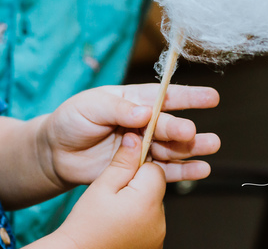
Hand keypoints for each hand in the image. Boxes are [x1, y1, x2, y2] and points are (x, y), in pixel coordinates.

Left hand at [35, 82, 218, 189]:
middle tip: (189, 132)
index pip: (163, 96)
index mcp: (133, 101)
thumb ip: (118, 109)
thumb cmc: (71, 121)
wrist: (56, 153)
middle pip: (168, 125)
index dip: (188, 96)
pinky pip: (164, 172)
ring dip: (192, 148)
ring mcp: (142, 148)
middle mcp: (143, 124)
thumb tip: (146, 111)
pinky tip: (201, 169)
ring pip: (172, 148)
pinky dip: (184, 171)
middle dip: (181, 128)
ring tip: (210, 146)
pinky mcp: (138, 171)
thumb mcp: (91, 106)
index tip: (212, 96)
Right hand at [43, 132, 166, 248]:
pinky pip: (151, 223)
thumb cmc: (86, 224)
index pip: (154, 167)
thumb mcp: (101, 186)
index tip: (121, 169)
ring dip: (139, 202)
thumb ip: (122, 162)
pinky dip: (139, 219)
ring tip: (114, 210)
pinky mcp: (154, 246)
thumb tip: (136, 137)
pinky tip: (120, 222)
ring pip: (153, 205)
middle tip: (113, 191)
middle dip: (138, 184)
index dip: (137, 164)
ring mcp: (158, 236)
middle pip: (155, 187)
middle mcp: (159, 220)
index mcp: (146, 200)